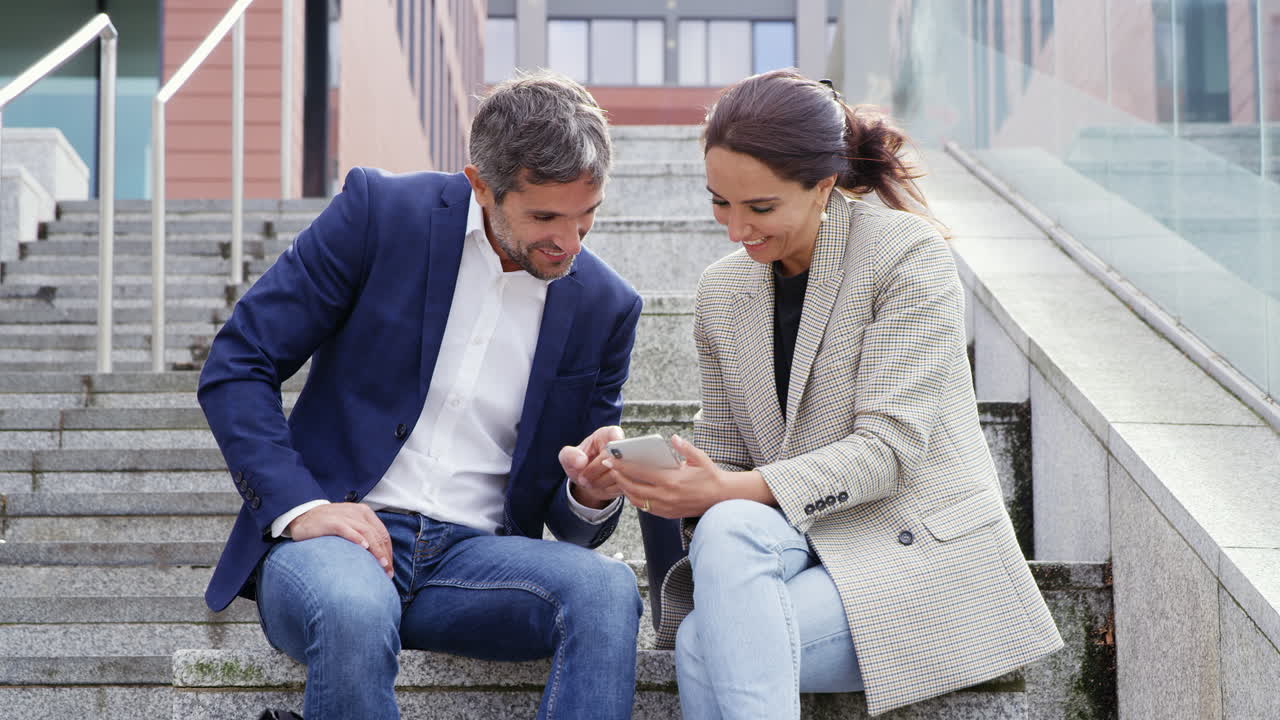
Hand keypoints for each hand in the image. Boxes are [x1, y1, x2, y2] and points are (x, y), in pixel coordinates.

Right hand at [287, 502, 393, 578]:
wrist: (303, 516)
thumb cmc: (328, 525)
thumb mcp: (350, 525)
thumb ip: (363, 535)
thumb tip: (377, 558)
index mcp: (364, 513)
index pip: (383, 534)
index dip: (388, 552)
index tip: (389, 568)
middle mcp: (357, 513)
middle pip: (377, 535)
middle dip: (385, 555)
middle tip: (387, 572)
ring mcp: (344, 516)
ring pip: (366, 533)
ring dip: (376, 550)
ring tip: (381, 565)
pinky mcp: (331, 521)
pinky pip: (347, 529)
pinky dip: (356, 538)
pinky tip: (363, 548)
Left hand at [560, 425, 624, 508]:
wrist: (587, 481)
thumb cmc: (579, 463)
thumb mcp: (567, 457)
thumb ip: (569, 455)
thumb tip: (581, 461)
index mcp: (608, 434)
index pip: (615, 435)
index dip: (609, 447)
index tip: (599, 458)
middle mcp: (622, 447)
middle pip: (614, 458)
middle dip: (595, 471)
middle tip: (583, 478)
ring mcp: (630, 463)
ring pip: (620, 474)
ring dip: (601, 482)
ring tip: (590, 481)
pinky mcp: (632, 479)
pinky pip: (624, 485)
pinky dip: (609, 490)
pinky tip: (601, 486)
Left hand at [608, 434, 727, 518]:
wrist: (722, 497)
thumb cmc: (711, 475)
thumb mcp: (700, 458)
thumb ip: (685, 447)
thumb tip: (673, 438)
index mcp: (672, 480)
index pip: (640, 473)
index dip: (623, 466)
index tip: (612, 460)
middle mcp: (667, 496)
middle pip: (634, 488)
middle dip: (619, 478)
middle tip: (610, 468)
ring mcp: (667, 507)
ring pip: (638, 501)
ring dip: (626, 490)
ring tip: (619, 479)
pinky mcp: (669, 514)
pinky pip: (647, 508)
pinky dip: (637, 500)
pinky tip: (633, 491)